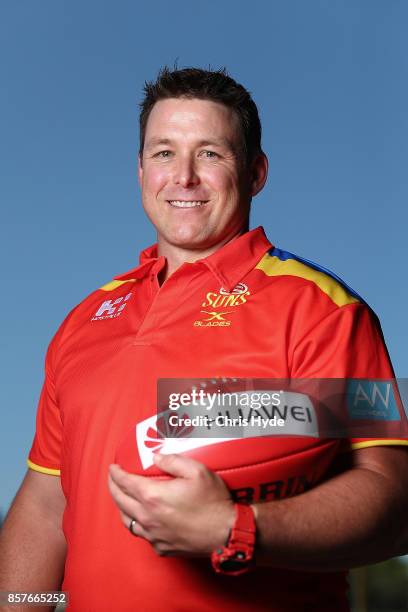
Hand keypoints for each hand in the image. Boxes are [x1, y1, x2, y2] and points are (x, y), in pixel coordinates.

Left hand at [108, 453, 234, 556]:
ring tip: (123, 498)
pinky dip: (137, 523)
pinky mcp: (161, 547)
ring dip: (121, 507)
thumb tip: (156, 458)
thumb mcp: (197, 471)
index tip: (113, 467)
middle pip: (120, 501)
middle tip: (113, 479)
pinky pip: (142, 534)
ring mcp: (153, 535)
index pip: (125, 483)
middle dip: (113, 487)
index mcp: (154, 497)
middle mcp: (148, 518)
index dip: (116, 473)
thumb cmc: (213, 502)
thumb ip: (173, 460)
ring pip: (127, 521)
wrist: (226, 533)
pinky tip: (142, 518)